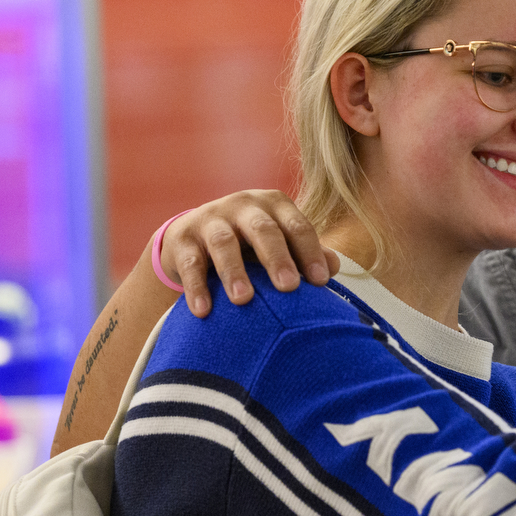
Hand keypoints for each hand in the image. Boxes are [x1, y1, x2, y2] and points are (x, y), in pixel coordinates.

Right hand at [159, 190, 338, 316]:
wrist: (193, 237)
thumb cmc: (250, 244)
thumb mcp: (279, 243)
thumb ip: (305, 254)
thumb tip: (333, 269)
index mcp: (274, 205)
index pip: (297, 226)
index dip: (309, 252)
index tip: (320, 282)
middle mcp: (243, 206)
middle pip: (262, 229)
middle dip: (276, 258)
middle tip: (288, 287)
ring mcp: (210, 219)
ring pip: (223, 242)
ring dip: (234, 271)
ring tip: (244, 300)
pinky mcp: (182, 238)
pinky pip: (190, 262)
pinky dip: (196, 286)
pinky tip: (203, 310)